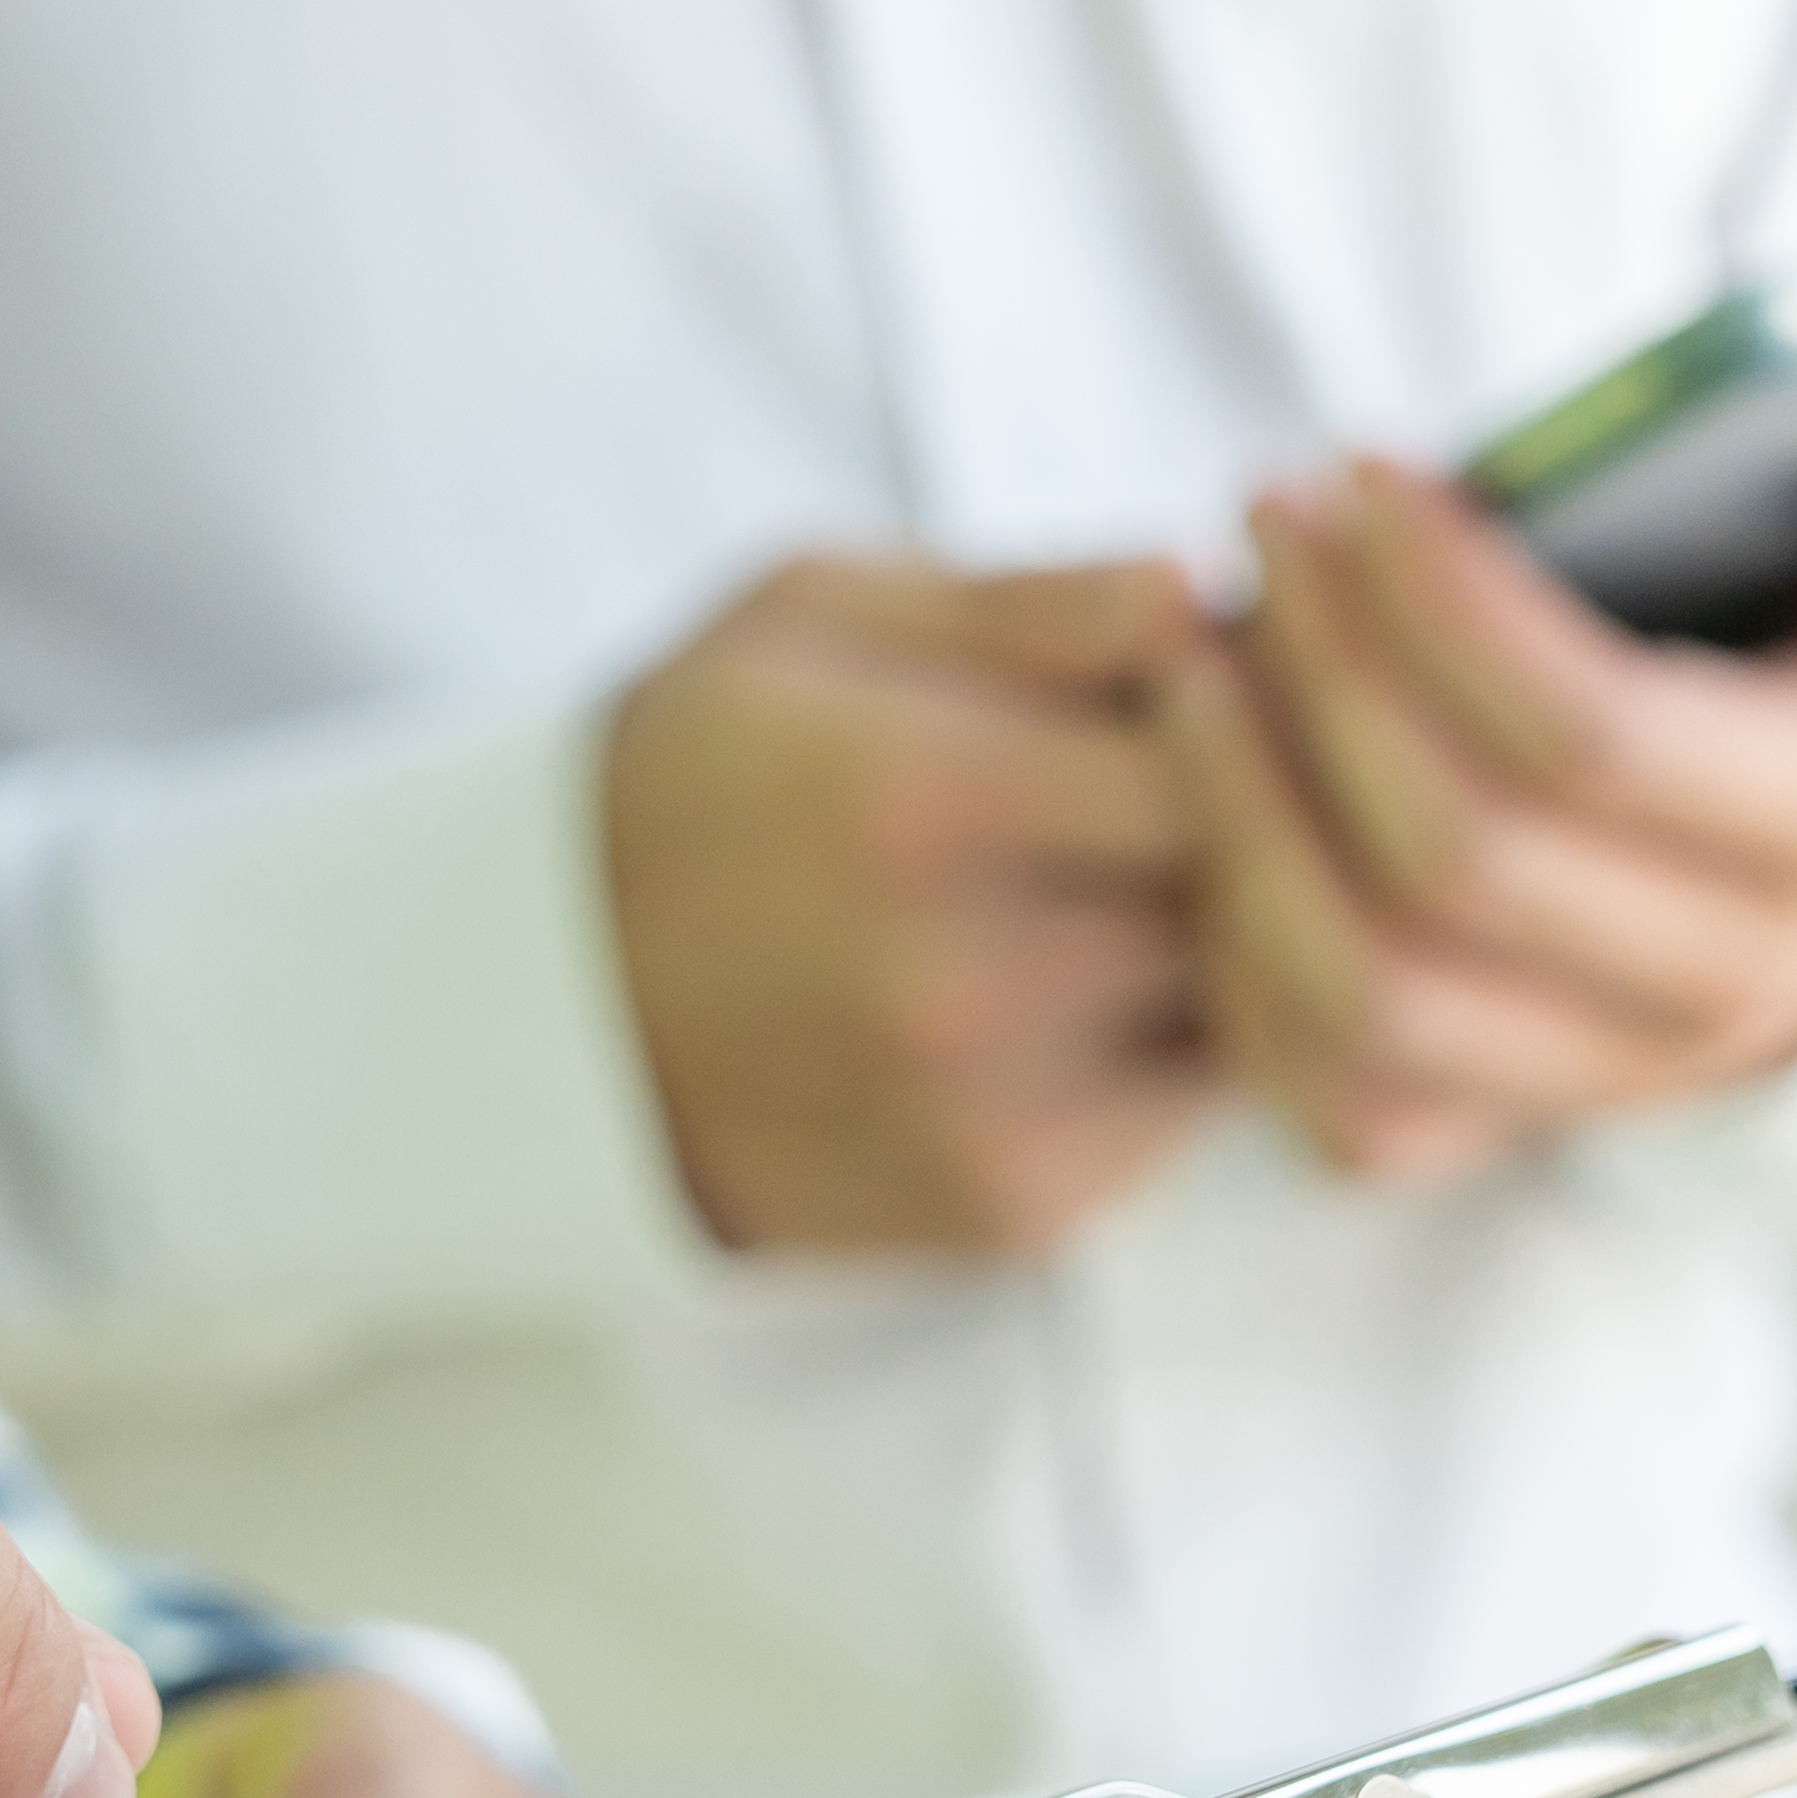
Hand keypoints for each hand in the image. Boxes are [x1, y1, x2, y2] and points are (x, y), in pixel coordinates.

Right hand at [597, 552, 1218, 1254]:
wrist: (550, 1010)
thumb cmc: (702, 769)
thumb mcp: (817, 618)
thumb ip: (1023, 601)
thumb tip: (1196, 586)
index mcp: (920, 800)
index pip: (1216, 753)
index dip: (1240, 708)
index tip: (1204, 681)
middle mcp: (963, 981)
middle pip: (1243, 890)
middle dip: (1246, 824)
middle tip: (1197, 772)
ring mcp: (992, 1116)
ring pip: (1240, 1010)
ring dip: (1219, 936)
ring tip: (1133, 870)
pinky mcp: (1011, 1211)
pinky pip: (1183, 1115)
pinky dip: (1171, 1041)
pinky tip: (1088, 978)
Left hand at [1165, 439, 1796, 1180]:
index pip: (1597, 740)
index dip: (1449, 602)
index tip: (1366, 467)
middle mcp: (1731, 989)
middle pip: (1456, 858)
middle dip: (1328, 668)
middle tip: (1264, 511)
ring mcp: (1606, 1079)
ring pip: (1366, 990)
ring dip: (1246, 809)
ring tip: (1189, 640)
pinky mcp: (1500, 1128)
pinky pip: (1326, 1087)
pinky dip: (1233, 950)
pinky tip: (1205, 792)